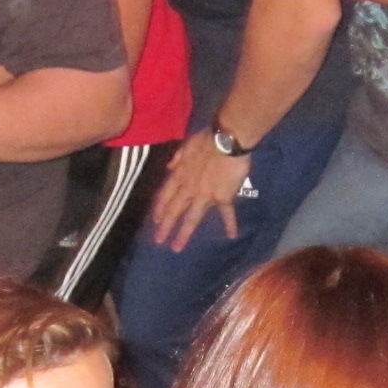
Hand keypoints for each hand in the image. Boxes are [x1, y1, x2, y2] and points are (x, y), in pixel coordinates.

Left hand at [149, 130, 251, 250]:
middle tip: (159, 241)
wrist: (227, 141)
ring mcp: (205, 195)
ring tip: (177, 248)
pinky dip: (230, 223)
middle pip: (173, 211)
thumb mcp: (187, 145)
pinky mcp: (223, 197)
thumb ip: (177, 158)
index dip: (159, 209)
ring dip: (183, 234)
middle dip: (164, 227)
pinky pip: (226, 213)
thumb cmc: (207, 139)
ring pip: (191, 218)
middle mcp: (189, 188)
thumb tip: (169, 167)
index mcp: (179, 175)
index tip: (155, 220)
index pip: (164, 196)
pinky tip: (232, 235)